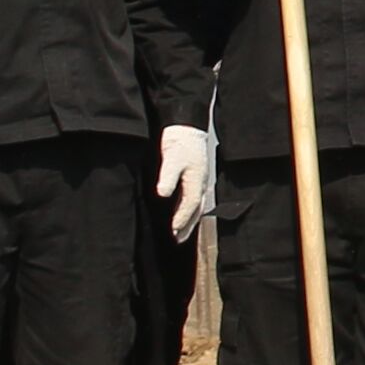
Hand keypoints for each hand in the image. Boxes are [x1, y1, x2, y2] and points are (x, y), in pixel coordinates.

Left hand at [154, 125, 214, 240]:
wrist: (185, 125)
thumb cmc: (179, 142)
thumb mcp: (172, 158)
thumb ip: (168, 176)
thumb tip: (163, 194)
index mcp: (196, 180)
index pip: (191, 205)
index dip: (182, 219)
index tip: (173, 231)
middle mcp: (201, 183)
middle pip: (197, 209)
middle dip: (188, 225)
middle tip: (178, 239)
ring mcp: (201, 180)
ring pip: (198, 205)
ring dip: (190, 220)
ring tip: (182, 232)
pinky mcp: (196, 176)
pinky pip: (196, 198)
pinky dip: (191, 209)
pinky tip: (184, 212)